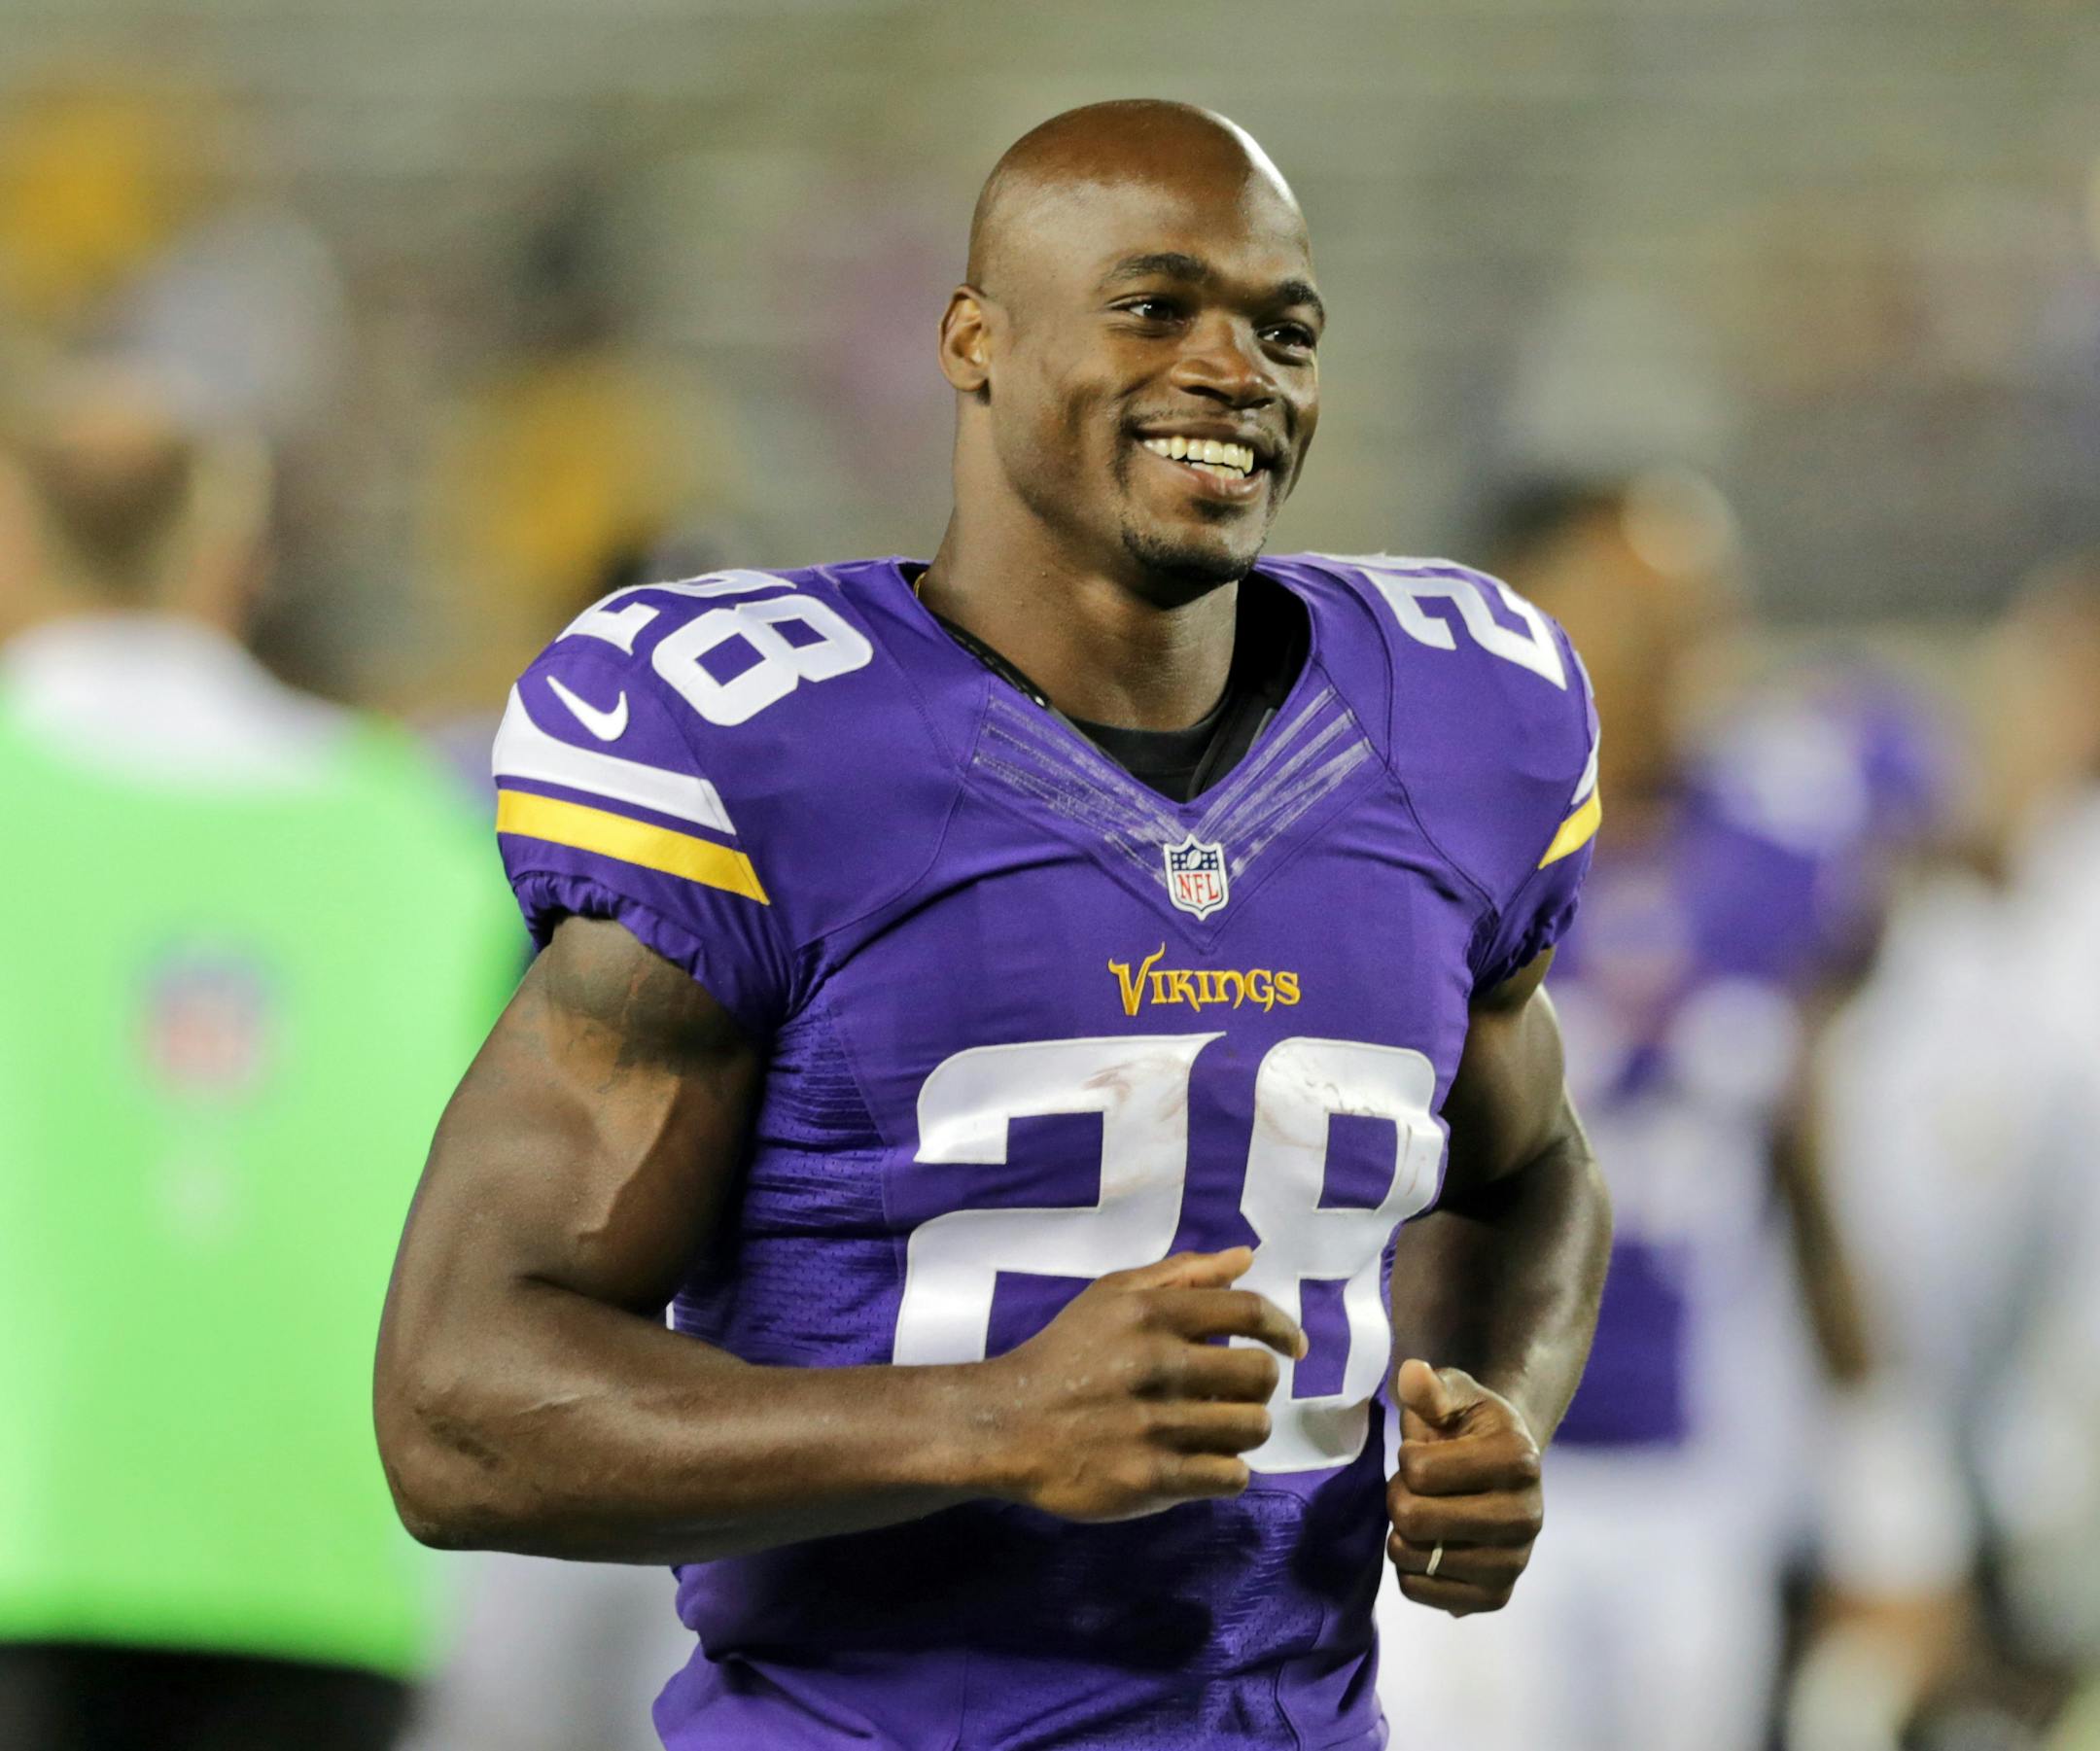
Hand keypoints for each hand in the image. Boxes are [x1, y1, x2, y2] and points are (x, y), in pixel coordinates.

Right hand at [980, 1247, 1304, 1522]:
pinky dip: (1225, 1471)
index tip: (1292, 1346)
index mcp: (1151, 1313)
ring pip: (1252, 1428)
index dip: (1282, 1328)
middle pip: (1260, 1376)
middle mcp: (1157, 1364)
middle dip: (1257, 1386)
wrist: (1006, 1425)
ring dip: (1243, 1430)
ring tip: (1215, 1429)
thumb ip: (1182, 1274)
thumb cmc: (1066, 1354)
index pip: (1249, 1311)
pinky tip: (1200, 1463)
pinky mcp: (1150, 1478)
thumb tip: (1245, 1258)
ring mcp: (1154, 1425)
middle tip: (1232, 1393)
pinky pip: (1230, 1476)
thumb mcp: (1112, 1296)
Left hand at [1387, 1358, 1542, 1615]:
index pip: (1418, 1470)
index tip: (1423, 1451)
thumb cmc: (1470, 1427)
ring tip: (1424, 1513)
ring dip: (1401, 1534)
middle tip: (1413, 1487)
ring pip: (1413, 1559)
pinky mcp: (1497, 1596)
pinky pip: (1420, 1592)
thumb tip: (1412, 1374)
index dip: (1407, 1457)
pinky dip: (1409, 1570)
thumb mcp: (1454, 1395)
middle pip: (1414, 1519)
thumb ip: (1430, 1388)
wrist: (1504, 1471)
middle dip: (1398, 1497)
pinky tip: (1428, 1545)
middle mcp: (1527, 1517)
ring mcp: (1515, 1562)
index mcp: (1518, 1459)